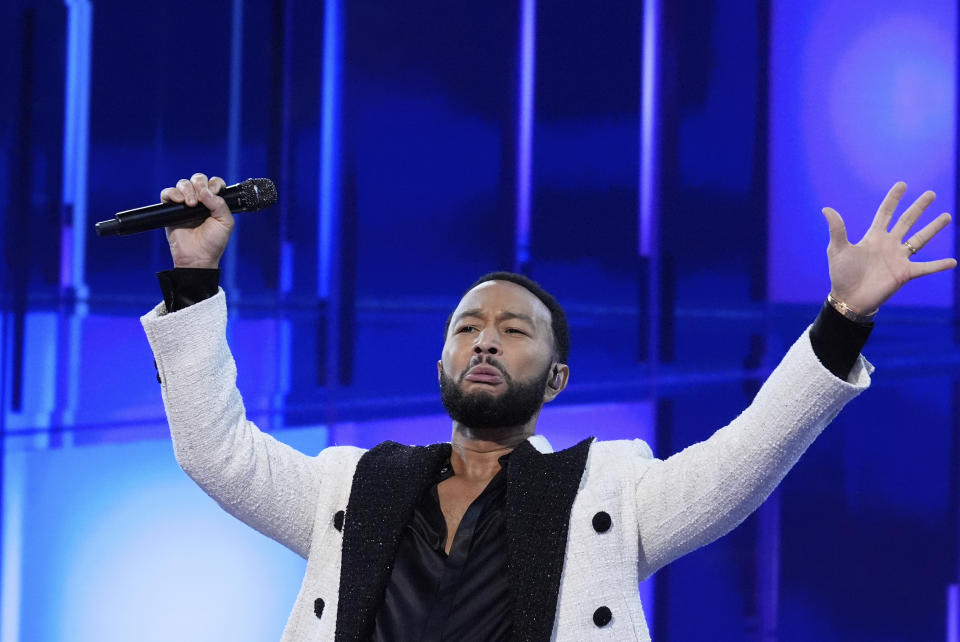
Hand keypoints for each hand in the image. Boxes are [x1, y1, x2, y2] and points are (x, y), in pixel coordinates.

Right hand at [159, 173, 234, 268]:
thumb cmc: (213, 243)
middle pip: (197, 179)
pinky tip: (179, 201)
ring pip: (183, 183)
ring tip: (191, 205)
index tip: (214, 193)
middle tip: (201, 198)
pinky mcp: (170, 210)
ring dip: (187, 190)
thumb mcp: (225, 223)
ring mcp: (184, 204)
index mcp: (214, 202)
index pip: (214, 183)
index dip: (214, 184)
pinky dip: (172, 193)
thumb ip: (220, 204)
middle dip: (200, 184)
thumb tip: (205, 191)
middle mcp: (200, 201)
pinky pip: (167, 193)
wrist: (198, 257)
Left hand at [822, 182, 956, 313]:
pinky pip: (926, 268)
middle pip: (907, 221)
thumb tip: (826, 208)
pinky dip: (939, 265)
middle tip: (931, 193)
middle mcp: (888, 244)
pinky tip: (953, 262)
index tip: (902, 185)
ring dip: (933, 228)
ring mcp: (898, 258)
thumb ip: (837, 229)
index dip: (893, 199)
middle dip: (918, 208)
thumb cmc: (842, 274)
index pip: (885, 213)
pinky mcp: (905, 274)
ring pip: (920, 239)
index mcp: (873, 237)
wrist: (849, 298)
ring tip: (947, 216)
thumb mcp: (837, 250)